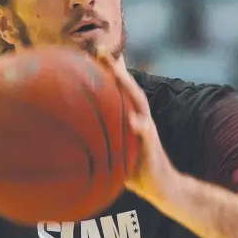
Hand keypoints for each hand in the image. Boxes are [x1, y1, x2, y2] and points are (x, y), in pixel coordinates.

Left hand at [102, 57, 180, 211]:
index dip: (108, 72)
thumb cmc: (134, 168)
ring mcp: (147, 130)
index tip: (93, 53)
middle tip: (101, 50)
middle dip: (116, 69)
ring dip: (127, 86)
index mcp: (131, 118)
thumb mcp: (116, 151)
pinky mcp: (151, 146)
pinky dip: (139, 126)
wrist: (160, 186)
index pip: (119, 91)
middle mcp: (140, 118)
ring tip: (115, 70)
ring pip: (138, 103)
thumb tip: (76, 138)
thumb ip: (103, 140)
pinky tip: (132, 121)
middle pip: (129, 89)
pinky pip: (145, 134)